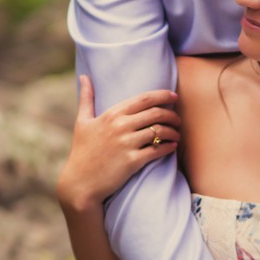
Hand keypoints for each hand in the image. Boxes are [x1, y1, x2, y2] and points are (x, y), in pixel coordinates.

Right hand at [56, 75, 179, 210]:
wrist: (81, 183)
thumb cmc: (82, 151)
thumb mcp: (81, 122)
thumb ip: (86, 98)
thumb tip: (84, 76)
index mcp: (111, 114)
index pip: (144, 99)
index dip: (163, 95)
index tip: (174, 96)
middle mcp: (120, 126)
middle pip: (156, 113)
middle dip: (172, 114)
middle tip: (178, 118)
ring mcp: (126, 144)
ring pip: (160, 131)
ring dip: (173, 131)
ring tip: (177, 134)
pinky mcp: (132, 161)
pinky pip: (158, 150)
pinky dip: (169, 147)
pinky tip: (173, 146)